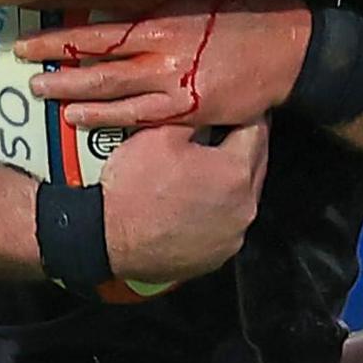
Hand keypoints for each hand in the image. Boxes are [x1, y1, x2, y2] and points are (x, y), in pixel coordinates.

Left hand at [16, 0, 307, 129]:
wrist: (292, 50)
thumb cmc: (246, 9)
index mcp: (164, 13)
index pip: (99, 19)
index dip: (61, 27)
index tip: (30, 25)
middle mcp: (162, 47)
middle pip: (95, 55)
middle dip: (54, 57)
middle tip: (20, 58)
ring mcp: (174, 81)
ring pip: (110, 88)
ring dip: (70, 90)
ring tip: (39, 90)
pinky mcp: (188, 108)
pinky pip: (137, 116)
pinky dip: (104, 118)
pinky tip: (77, 119)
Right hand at [100, 122, 269, 284]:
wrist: (105, 237)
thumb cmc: (130, 189)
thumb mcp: (160, 132)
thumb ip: (197, 114)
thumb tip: (211, 106)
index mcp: (236, 172)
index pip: (257, 130)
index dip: (243, 113)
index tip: (233, 109)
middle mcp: (243, 208)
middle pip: (254, 164)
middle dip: (240, 145)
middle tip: (218, 133)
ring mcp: (232, 236)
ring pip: (242, 196)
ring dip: (228, 180)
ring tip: (200, 169)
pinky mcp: (217, 256)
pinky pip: (225, 223)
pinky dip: (215, 210)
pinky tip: (191, 200)